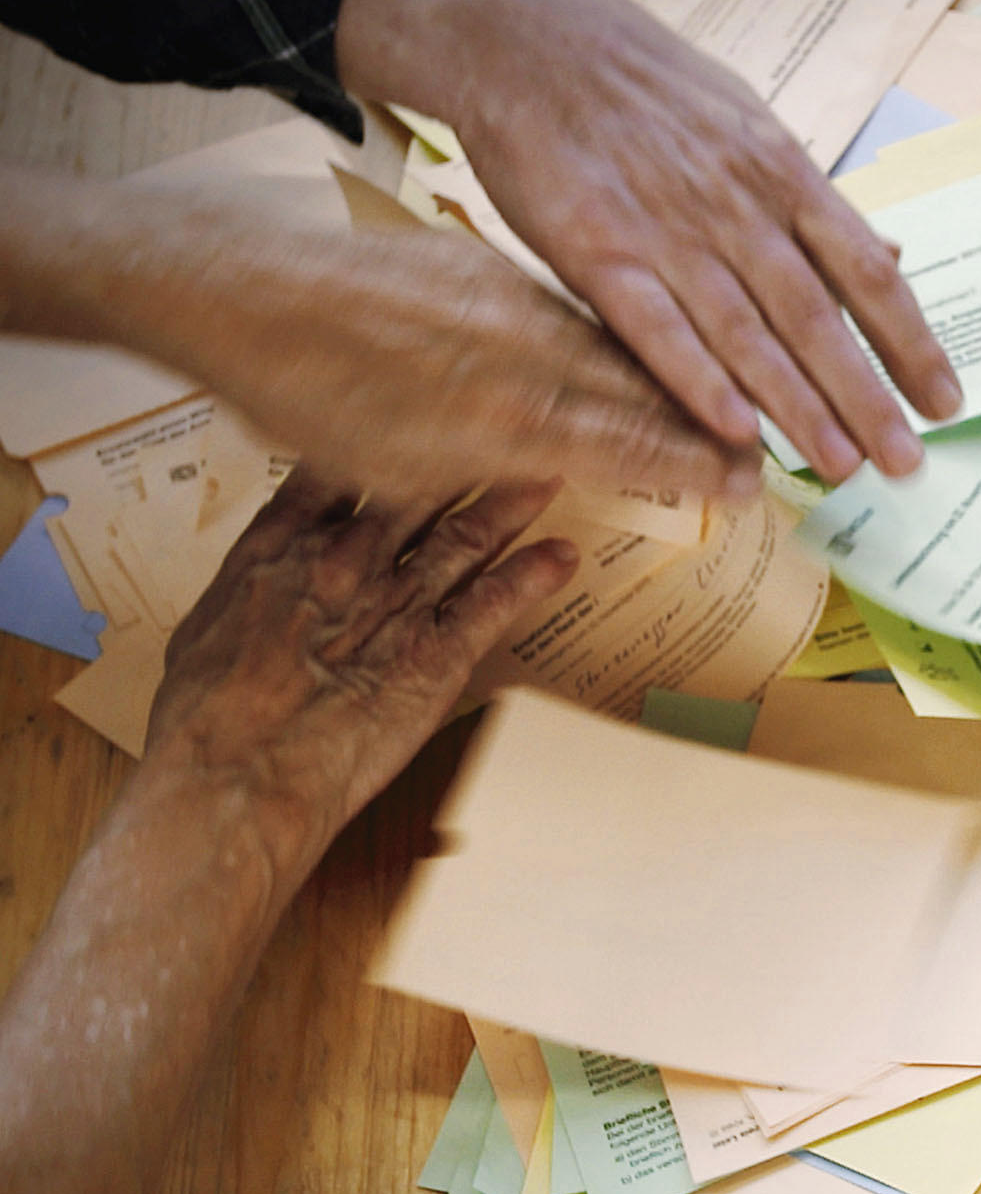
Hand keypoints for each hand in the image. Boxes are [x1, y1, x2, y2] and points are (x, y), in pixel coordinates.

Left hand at [127, 212, 753, 500]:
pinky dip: (612, 338)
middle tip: (762, 446)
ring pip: (614, 349)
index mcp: (508, 425)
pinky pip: (569, 311)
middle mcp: (523, 360)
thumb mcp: (396, 473)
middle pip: (644, 396)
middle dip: (707, 425)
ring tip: (720, 402)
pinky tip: (632, 348)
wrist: (242, 288)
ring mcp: (508, 306)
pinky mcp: (481, 267)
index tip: (749, 484)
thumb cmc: (300, 394)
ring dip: (672, 380)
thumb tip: (538, 478)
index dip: (696, 469)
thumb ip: (483, 475)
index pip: (633, 450)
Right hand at [144, 468, 578, 876]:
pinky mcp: (438, 653)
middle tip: (498, 436)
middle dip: (460, 462)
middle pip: (418, 492)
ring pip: (466, 537)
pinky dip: (534, 577)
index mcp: (283, 545)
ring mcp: (397, 601)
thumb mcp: (205, 629)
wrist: (237, 768)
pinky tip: (562, 556)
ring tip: (545, 477)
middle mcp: (348, 558)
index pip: (341, 470)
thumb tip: (255, 591)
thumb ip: (247, 593)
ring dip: (511, 506)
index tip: (408, 424)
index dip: (380, 443)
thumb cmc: (204, 715)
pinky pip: (496, 603)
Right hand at [340, 0, 962, 484]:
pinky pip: (655, 329)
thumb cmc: (653, 93)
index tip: (944, 401)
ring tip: (840, 465)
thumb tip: (888, 260)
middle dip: (867, 397)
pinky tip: (735, 429)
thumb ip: (814, 208)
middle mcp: (738, 210)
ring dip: (797, 407)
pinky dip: (697, 381)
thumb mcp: (753, 127)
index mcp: (785, 177)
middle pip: (817, 318)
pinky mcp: (598, 252)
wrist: (534, 41)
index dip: (911, 343)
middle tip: (904, 463)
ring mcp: (668, 233)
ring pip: (747, 335)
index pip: (866, 274)